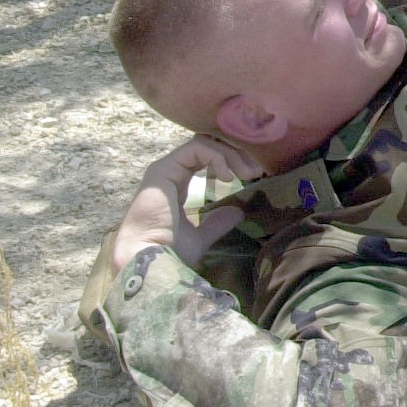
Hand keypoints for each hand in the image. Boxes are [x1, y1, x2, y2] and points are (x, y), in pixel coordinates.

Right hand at [112, 136, 261, 270]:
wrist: (150, 262)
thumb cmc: (169, 253)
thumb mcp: (200, 237)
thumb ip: (216, 224)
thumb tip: (236, 213)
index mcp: (177, 186)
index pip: (206, 159)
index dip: (232, 161)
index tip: (253, 175)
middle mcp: (170, 173)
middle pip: (208, 147)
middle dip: (236, 154)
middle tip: (256, 170)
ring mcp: (165, 169)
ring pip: (204, 144)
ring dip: (231, 155)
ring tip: (248, 174)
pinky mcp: (163, 169)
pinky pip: (195, 149)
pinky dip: (217, 157)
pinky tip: (227, 177)